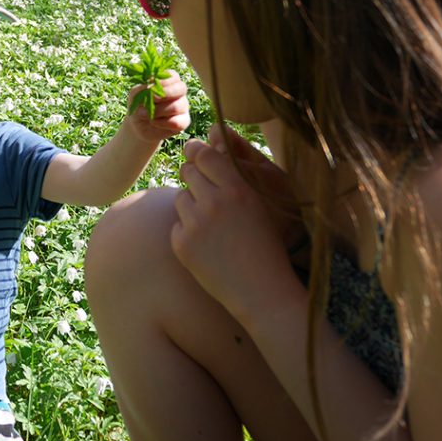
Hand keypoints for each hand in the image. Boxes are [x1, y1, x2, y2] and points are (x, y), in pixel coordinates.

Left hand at [126, 70, 190, 143]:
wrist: (138, 126)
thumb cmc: (138, 106)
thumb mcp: (136, 95)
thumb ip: (143, 87)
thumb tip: (152, 85)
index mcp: (169, 82)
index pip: (173, 75)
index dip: (164, 81)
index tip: (150, 88)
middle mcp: (179, 93)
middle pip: (181, 88)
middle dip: (166, 93)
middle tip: (151, 100)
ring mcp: (183, 107)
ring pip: (177, 106)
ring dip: (158, 111)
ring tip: (144, 114)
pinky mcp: (184, 121)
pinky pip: (178, 122)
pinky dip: (162, 123)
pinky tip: (153, 122)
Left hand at [171, 124, 305, 319]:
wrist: (262, 292)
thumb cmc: (265, 245)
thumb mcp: (258, 205)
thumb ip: (233, 177)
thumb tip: (202, 149)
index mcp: (238, 189)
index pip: (205, 155)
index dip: (197, 151)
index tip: (194, 151)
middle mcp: (215, 203)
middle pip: (188, 172)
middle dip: (193, 178)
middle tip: (205, 193)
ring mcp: (195, 224)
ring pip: (180, 198)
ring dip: (190, 206)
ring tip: (213, 226)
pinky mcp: (181, 244)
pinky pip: (176, 225)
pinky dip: (187, 232)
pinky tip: (207, 247)